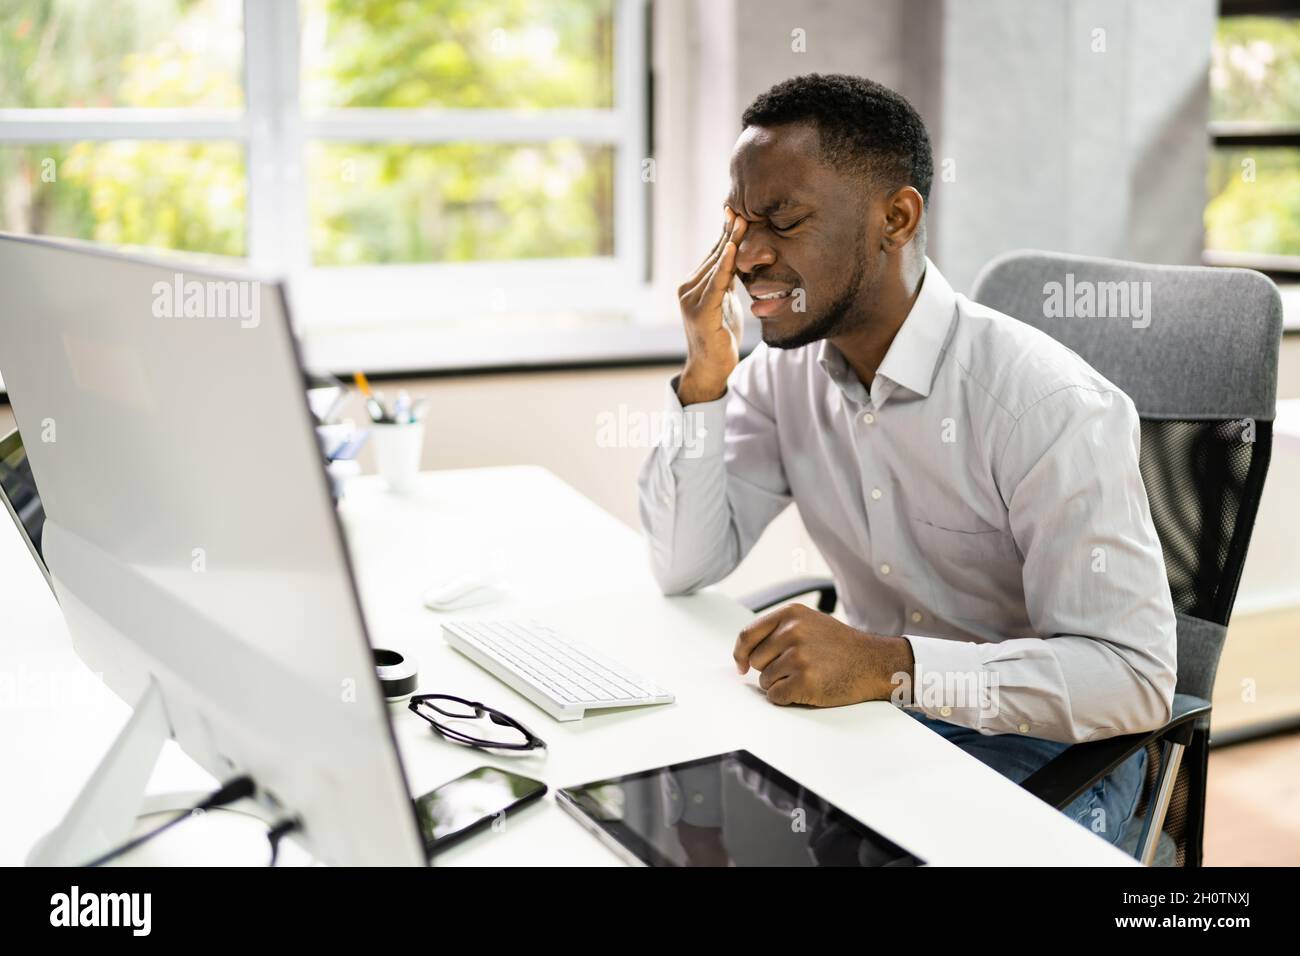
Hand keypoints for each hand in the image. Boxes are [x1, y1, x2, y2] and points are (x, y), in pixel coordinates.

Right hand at [676, 207, 746, 404]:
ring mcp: (691, 300)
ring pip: (715, 266)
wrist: (711, 369)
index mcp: (693, 284)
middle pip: (714, 255)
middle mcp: (687, 288)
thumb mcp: (725, 302)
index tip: (737, 211)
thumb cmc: (720, 337)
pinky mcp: (700, 312)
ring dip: (730, 243)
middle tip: (742, 207)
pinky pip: (716, 285)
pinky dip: (725, 266)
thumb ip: (726, 281)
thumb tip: (736, 258)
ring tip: (742, 221)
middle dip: (730, 232)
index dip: (726, 233)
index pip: (713, 254)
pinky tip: (732, 249)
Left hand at [733, 604, 914, 707]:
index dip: (740, 653)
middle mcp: (792, 632)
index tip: (741, 665)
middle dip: (769, 669)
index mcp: (791, 615)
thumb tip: (745, 652)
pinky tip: (806, 690)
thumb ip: (779, 630)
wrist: (873, 662)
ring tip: (807, 676)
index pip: (747, 635)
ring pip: (765, 680)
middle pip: (756, 661)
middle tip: (796, 669)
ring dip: (780, 684)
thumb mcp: (809, 623)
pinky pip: (775, 696)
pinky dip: (786, 698)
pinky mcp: (804, 682)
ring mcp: (798, 657)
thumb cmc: (841, 646)